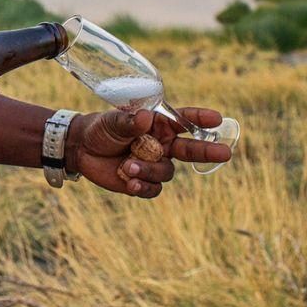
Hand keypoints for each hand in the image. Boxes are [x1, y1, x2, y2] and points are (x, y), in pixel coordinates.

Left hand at [64, 107, 231, 197]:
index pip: (183, 120)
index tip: (216, 119)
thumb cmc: (100, 128)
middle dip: (208, 151)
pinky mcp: (143, 182)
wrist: (81, 149)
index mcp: (158, 124)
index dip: (200, 119)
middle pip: (191, 149)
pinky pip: (154, 189)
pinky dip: (144, 186)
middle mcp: (161, 144)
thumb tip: (144, 118)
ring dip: (151, 170)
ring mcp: (154, 164)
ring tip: (130, 166)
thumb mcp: (111, 121)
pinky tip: (131, 182)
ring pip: (167, 172)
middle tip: (225, 153)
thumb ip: (128, 121)